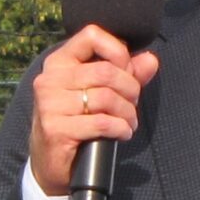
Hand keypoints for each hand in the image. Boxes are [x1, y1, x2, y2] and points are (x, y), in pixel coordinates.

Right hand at [28, 25, 160, 196]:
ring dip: (127, 113)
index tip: (126, 71)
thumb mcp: (100, 94)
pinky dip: (121, 128)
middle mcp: (50, 79)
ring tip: (128, 122)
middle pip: (106, 71)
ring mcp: (50, 104)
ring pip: (106, 98)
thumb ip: (126, 74)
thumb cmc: (76, 122)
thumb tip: (150, 60)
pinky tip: (122, 133)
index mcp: (59, 62)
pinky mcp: (55, 129)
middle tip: (132, 105)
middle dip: (130, 89)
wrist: (49, 163)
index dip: (118, 51)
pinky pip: (102, 123)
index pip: (91, 35)